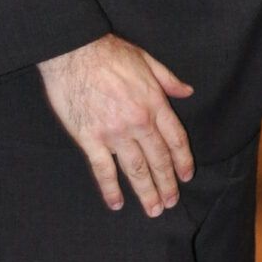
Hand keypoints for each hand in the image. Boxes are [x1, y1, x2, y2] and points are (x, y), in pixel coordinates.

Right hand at [38, 35, 194, 215]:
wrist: (73, 51)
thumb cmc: (109, 52)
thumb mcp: (147, 60)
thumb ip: (168, 80)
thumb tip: (187, 91)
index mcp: (154, 104)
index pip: (175, 139)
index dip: (183, 161)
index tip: (185, 177)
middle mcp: (138, 123)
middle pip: (158, 160)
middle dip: (166, 184)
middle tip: (170, 203)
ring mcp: (114, 133)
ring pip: (135, 169)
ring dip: (146, 192)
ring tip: (153, 210)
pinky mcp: (89, 139)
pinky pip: (103, 170)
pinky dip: (110, 189)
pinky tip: (117, 203)